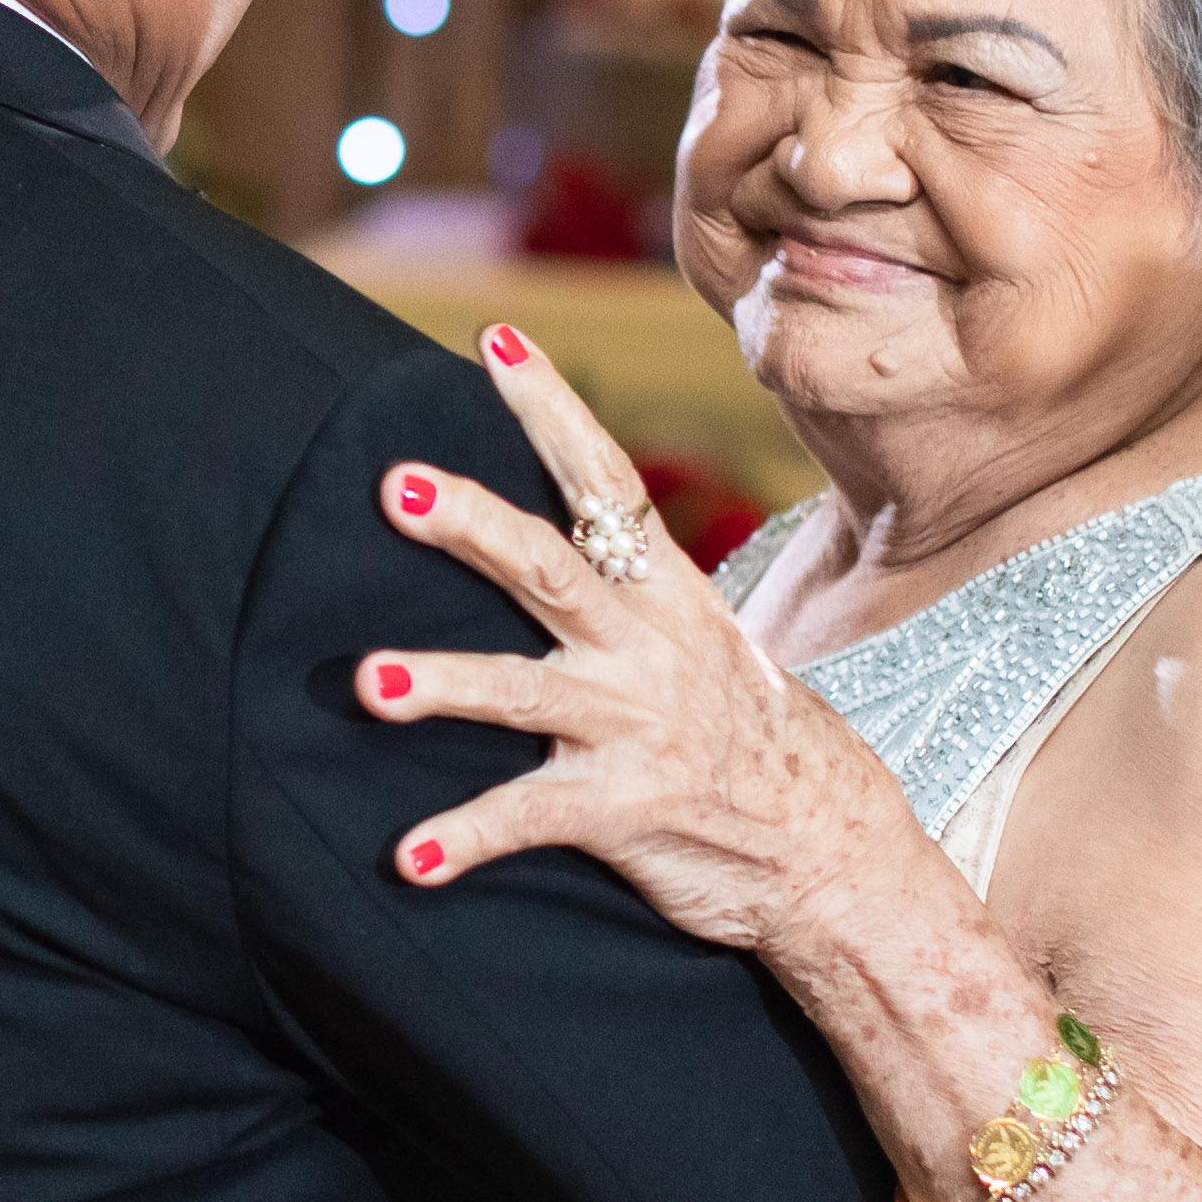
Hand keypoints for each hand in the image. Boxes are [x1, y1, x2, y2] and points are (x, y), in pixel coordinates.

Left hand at [352, 321, 913, 950]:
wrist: (835, 855)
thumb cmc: (752, 745)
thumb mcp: (701, 649)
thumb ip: (623, 600)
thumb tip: (548, 546)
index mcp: (667, 596)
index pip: (605, 482)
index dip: (550, 409)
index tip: (493, 341)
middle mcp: (648, 650)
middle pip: (550, 569)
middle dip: (472, 524)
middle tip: (396, 485)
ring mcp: (637, 729)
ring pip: (525, 692)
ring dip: (443, 687)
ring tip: (367, 684)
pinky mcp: (626, 812)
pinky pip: (530, 820)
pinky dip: (464, 841)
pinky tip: (406, 860)